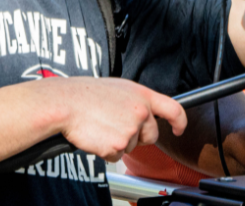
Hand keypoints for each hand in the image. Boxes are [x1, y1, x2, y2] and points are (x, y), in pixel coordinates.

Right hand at [47, 77, 186, 162]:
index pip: (174, 109)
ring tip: (101, 125)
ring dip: (118, 142)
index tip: (178, 129)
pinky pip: (116, 156)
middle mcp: (141, 112)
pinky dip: (106, 150)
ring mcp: (130, 130)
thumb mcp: (119, 88)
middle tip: (116, 126)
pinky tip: (96, 135)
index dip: (179, 122)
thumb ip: (137, 101)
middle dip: (138, 137)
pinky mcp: (117, 145)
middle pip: (152, 136)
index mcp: (142, 95)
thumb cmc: (86, 94)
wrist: (65, 103)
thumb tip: (146, 112)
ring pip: (132, 147)